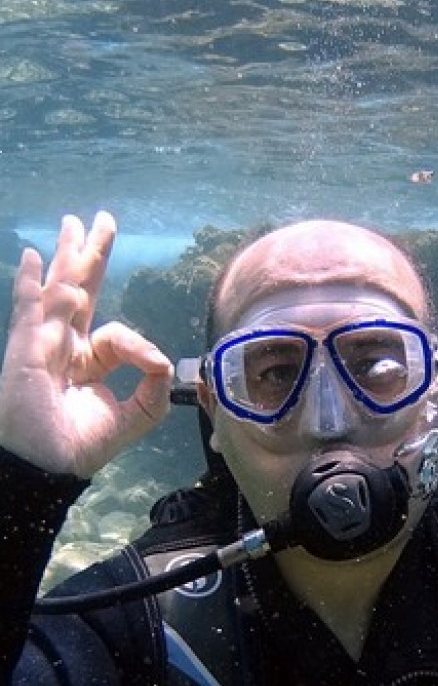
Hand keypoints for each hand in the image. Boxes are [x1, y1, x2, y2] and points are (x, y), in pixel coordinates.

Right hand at [0, 212, 173, 477]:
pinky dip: (33, 283)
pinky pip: (31, 309)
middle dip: (91, 254)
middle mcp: (64, 346)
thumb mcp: (134, 416)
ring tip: (73, 223)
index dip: (137, 345)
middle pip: (80, 289)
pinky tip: (35, 257)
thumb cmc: (79, 446)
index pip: (115, 333)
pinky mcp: (26, 349)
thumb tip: (163, 360)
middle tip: (102, 219)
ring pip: (58, 290)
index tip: (155, 363)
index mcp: (87, 362)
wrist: (46, 466)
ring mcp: (42, 343)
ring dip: (66, 255)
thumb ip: (153, 388)